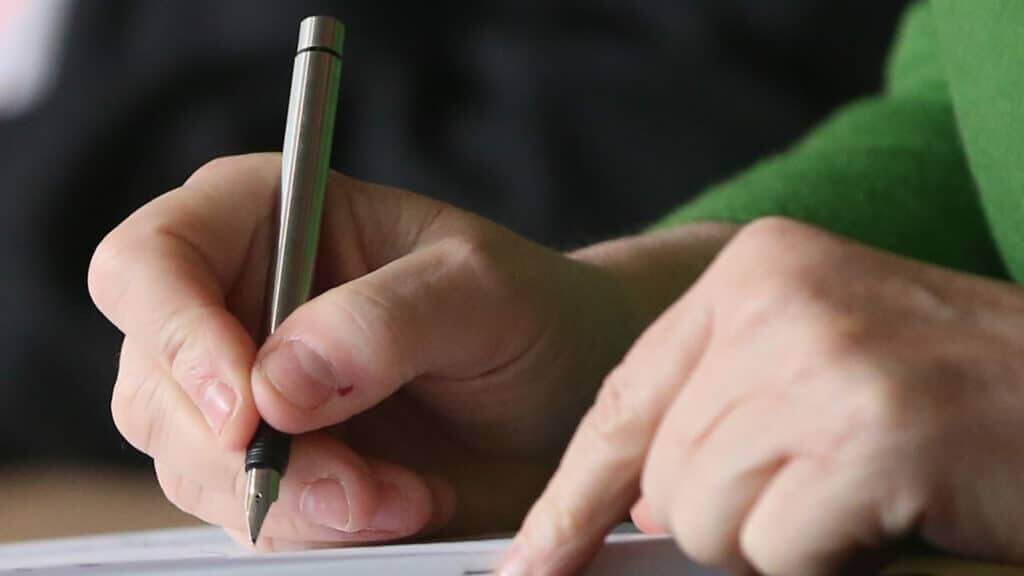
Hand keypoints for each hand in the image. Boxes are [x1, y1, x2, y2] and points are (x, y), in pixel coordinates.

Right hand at [88, 153, 729, 549]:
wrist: (563, 389)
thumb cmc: (529, 311)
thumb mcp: (482, 293)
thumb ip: (385, 320)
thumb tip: (274, 388)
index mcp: (263, 215)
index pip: (149, 262)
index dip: (176, 336)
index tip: (249, 411)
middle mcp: (234, 298)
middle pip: (155, 382)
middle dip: (248, 452)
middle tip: (358, 486)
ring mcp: (244, 387)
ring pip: (192, 463)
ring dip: (293, 501)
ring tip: (404, 496)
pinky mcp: (271, 459)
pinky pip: (246, 510)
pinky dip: (314, 526)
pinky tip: (398, 506)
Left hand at [504, 217, 1023, 574]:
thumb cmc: (961, 396)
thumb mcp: (823, 367)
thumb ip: (723, 410)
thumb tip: (633, 503)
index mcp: (757, 268)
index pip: (626, 395)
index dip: (574, 491)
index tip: (534, 559)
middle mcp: (779, 297)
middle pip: (662, 472)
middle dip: (730, 515)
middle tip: (829, 489)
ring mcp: (824, 359)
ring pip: (705, 520)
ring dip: (782, 539)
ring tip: (867, 494)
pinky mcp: (870, 435)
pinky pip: (775, 550)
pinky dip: (830, 560)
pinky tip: (896, 513)